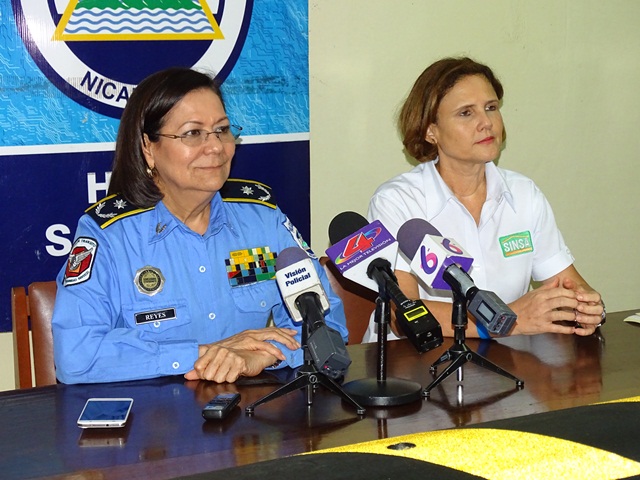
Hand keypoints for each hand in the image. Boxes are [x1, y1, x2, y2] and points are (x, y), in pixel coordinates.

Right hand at [184, 327, 299, 382]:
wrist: (209, 352)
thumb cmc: (221, 353)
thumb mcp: (237, 350)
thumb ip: (248, 352)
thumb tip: (257, 355)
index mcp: (250, 333)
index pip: (269, 330)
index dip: (282, 331)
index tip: (292, 334)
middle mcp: (251, 333)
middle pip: (274, 330)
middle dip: (287, 336)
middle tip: (296, 342)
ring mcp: (250, 337)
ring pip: (272, 335)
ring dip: (284, 341)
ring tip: (292, 347)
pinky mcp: (248, 343)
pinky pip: (265, 345)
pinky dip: (275, 350)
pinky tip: (281, 355)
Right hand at [509, 278, 578, 334]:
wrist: (511, 318)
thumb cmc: (521, 306)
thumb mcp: (532, 293)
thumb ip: (546, 287)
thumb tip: (557, 280)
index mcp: (541, 295)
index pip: (560, 291)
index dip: (571, 293)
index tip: (577, 295)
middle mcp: (543, 305)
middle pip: (564, 302)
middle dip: (575, 303)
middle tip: (581, 305)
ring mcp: (543, 316)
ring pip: (564, 315)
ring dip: (573, 316)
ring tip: (578, 316)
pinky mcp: (543, 327)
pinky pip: (559, 328)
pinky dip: (567, 329)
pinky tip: (572, 329)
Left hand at [561, 277, 602, 335]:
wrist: (571, 303)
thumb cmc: (573, 296)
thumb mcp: (571, 290)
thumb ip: (569, 285)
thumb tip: (566, 280)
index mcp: (593, 298)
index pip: (596, 297)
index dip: (588, 297)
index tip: (578, 296)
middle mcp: (596, 307)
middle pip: (599, 309)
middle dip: (588, 309)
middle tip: (578, 307)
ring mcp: (594, 317)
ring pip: (596, 319)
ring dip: (587, 319)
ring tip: (577, 317)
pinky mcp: (590, 325)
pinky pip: (591, 330)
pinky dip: (585, 331)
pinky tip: (576, 330)